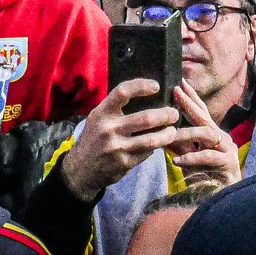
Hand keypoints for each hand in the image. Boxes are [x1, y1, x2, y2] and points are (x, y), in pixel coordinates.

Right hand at [58, 79, 183, 198]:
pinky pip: (146, 153)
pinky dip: (154, 148)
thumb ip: (116, 108)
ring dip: (166, 135)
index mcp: (102, 113)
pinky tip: (159, 144)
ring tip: (173, 131)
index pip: (122, 92)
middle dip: (165, 115)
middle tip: (175, 113)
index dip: (141, 86)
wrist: (81, 170)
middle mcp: (108, 129)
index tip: (157, 86)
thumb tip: (147, 94)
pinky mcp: (124, 163)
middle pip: (145, 118)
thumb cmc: (94, 137)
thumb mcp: (98, 118)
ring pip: (150, 140)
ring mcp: (117, 148)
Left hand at [164, 83, 241, 187]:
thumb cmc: (206, 177)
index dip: (192, 97)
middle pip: (205, 117)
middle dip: (190, 104)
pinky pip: (209, 157)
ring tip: (171, 135)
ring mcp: (227, 150)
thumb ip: (180, 144)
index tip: (179, 83)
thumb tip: (162, 130)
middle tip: (176, 92)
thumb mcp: (189, 157)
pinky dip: (192, 157)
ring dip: (188, 134)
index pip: (202, 112)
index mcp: (212, 134)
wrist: (223, 199)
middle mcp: (222, 138)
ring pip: (207, 134)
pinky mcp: (229, 164)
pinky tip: (177, 160)